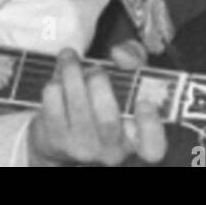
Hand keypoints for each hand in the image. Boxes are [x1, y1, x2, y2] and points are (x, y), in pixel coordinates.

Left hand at [27, 40, 165, 165]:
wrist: (60, 136)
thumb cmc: (99, 102)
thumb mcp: (124, 80)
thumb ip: (133, 59)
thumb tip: (120, 53)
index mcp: (134, 139)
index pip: (152, 148)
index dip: (151, 126)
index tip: (144, 102)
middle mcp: (111, 151)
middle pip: (108, 119)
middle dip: (99, 81)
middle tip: (95, 68)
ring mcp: (81, 148)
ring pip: (77, 104)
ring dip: (72, 72)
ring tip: (70, 59)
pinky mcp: (55, 140)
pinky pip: (53, 100)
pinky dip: (55, 82)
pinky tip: (57, 79)